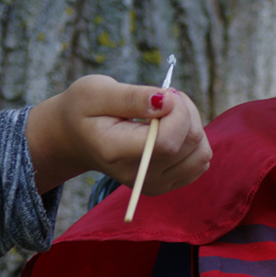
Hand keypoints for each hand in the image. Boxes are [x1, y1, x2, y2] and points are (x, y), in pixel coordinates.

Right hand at [24, 74, 211, 194]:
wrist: (74, 138)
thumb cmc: (83, 109)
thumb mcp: (96, 92)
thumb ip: (132, 97)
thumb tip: (167, 102)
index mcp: (116, 152)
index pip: (168, 142)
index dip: (178, 111)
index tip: (164, 93)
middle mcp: (138, 176)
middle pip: (190, 144)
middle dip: (186, 110)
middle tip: (164, 96)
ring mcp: (153, 184)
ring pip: (201, 152)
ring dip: (193, 123)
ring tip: (167, 111)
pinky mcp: (166, 184)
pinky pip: (200, 161)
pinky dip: (194, 138)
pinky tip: (171, 127)